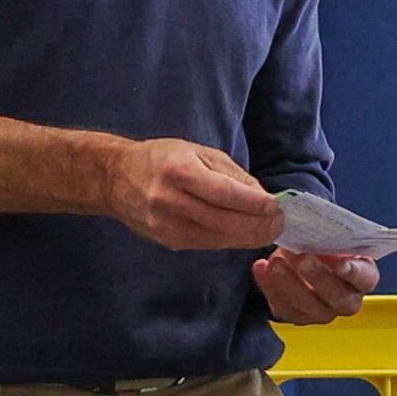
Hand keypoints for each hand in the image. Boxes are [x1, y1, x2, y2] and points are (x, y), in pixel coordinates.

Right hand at [101, 136, 285, 251]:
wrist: (116, 178)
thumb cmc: (161, 159)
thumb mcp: (197, 152)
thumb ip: (231, 174)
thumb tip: (262, 196)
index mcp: (178, 170)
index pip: (223, 193)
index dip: (253, 203)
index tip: (276, 205)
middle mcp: (169, 200)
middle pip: (223, 222)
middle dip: (257, 225)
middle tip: (280, 223)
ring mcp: (166, 225)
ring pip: (217, 238)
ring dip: (249, 237)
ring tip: (270, 231)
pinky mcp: (167, 240)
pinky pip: (207, 244)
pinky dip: (231, 240)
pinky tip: (247, 235)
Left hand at [253, 248, 379, 325]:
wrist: (305, 259)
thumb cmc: (324, 247)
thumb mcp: (331, 238)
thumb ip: (329, 237)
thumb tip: (314, 226)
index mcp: (363, 278)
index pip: (364, 278)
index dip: (352, 271)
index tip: (338, 260)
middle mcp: (346, 300)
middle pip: (336, 296)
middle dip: (318, 277)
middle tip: (302, 259)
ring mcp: (322, 312)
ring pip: (308, 306)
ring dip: (289, 283)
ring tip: (275, 262)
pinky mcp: (297, 316)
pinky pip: (283, 307)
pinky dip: (269, 287)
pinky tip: (261, 268)